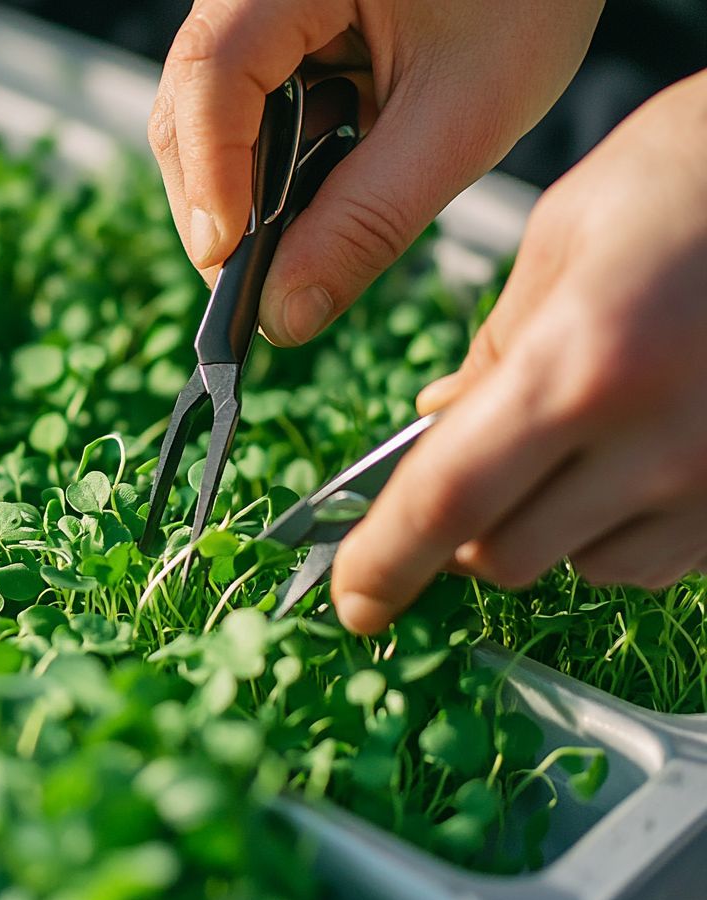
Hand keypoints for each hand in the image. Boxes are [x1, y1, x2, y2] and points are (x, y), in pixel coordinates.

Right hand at [149, 0, 601, 344]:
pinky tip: (327, 181)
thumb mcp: (462, 118)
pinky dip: (276, 164)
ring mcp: (260, 8)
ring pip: (208, 118)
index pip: (213, 75)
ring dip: (251, 189)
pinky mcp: (274, 32)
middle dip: (222, 206)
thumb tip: (283, 315)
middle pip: (190, 106)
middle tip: (267, 286)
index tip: (237, 270)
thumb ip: (368, 219)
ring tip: (312, 231)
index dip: (214, 180)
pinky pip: (243, 111)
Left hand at [332, 70, 706, 634]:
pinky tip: (627, 455)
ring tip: (569, 437)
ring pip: (580, 566)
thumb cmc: (698, 174)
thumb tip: (435, 422)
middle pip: (505, 554)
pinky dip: (611, 528)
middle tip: (460, 472)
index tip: (353, 599)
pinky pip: (653, 560)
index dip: (385, 560)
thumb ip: (492, 346)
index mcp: (582, 363)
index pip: (449, 498)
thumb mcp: (564, 234)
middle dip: (457, 531)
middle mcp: (655, 444)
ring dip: (541, 526)